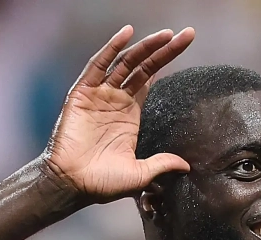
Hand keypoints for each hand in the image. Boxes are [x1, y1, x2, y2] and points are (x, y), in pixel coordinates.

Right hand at [41, 26, 193, 203]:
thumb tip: (186, 165)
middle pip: (143, 66)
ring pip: (125, 63)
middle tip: (187, 34)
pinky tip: (127, 34)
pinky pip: (98, 65)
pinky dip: (112, 48)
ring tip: (166, 34)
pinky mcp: (82, 93)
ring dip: (145, 47)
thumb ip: (162, 164)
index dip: (167, 61)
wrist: (73, 185)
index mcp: (130, 114)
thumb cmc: (103, 183)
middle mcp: (117, 100)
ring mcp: (100, 94)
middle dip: (164, 50)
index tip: (186, 46)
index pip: (151, 79)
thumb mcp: (140, 175)